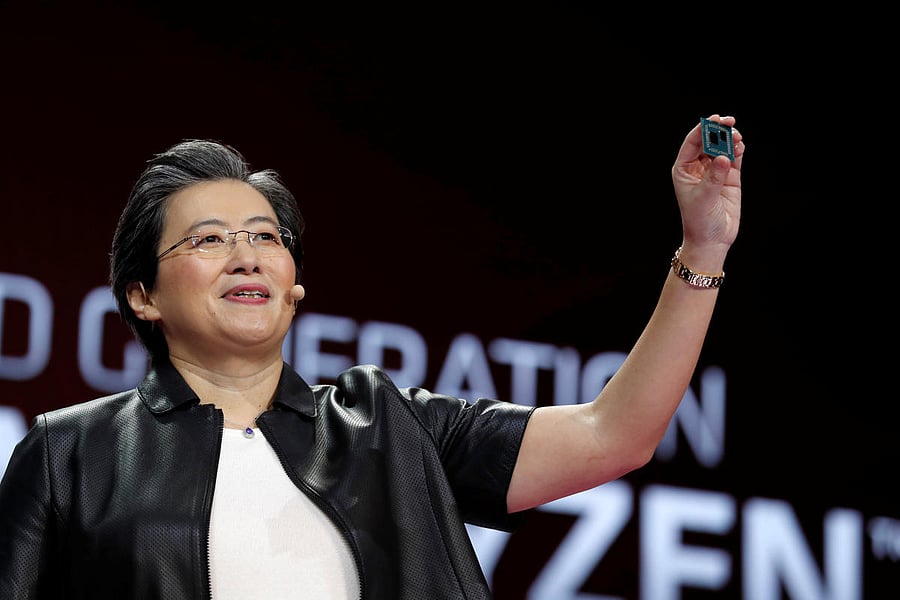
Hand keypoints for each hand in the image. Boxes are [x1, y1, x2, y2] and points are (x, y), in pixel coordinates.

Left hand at [672, 114, 743, 253]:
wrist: (712, 239)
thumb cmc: (700, 220)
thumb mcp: (704, 198)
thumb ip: (713, 177)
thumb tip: (723, 158)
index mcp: (684, 169)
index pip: (693, 142)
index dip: (703, 129)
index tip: (715, 120)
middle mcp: (698, 167)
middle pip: (709, 141)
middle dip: (719, 130)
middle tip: (730, 123)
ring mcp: (714, 171)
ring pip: (722, 147)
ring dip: (730, 139)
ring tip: (738, 138)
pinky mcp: (730, 177)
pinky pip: (735, 157)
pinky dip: (738, 150)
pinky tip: (741, 147)